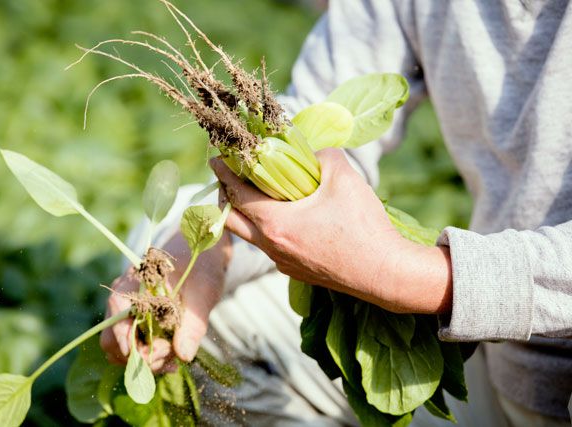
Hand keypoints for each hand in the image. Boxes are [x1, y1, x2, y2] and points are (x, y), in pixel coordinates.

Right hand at [100, 230, 230, 368]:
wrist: (199, 261)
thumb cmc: (200, 270)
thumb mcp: (203, 293)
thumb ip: (194, 324)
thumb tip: (184, 355)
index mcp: (134, 282)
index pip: (116, 311)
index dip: (124, 337)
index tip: (149, 354)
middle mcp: (123, 300)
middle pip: (112, 340)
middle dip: (139, 357)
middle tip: (171, 354)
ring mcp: (126, 315)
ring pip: (120, 351)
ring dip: (145, 362)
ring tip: (174, 358)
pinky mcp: (135, 326)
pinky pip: (132, 352)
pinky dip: (149, 360)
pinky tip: (172, 359)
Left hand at [211, 148, 451, 313]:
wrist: (386, 273)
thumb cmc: (364, 225)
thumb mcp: (343, 177)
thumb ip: (322, 155)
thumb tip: (311, 151)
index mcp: (275, 223)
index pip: (236, 194)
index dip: (223, 172)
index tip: (216, 157)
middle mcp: (272, 247)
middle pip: (230, 220)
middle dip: (225, 196)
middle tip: (231, 176)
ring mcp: (282, 262)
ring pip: (251, 236)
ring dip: (247, 215)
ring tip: (259, 194)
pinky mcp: (296, 272)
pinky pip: (271, 247)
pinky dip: (268, 230)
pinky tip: (288, 217)